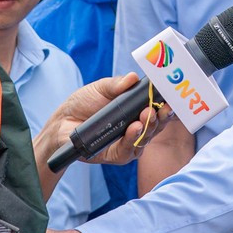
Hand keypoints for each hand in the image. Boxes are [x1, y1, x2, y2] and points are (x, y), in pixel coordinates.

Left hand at [35, 74, 159, 169]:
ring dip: (148, 128)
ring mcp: (127, 143)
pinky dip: (132, 139)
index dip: (166, 106)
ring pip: (145, 139)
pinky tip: (133, 128)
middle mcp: (135, 128)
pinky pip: (129, 150)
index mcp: (135, 111)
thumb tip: (133, 77)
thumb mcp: (101, 88)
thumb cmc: (83, 104)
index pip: (157, 110)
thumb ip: (117, 84)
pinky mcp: (116, 155)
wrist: (62, 122)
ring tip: (146, 116)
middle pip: (156, 126)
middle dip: (160, 117)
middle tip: (159, 108)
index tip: (171, 99)